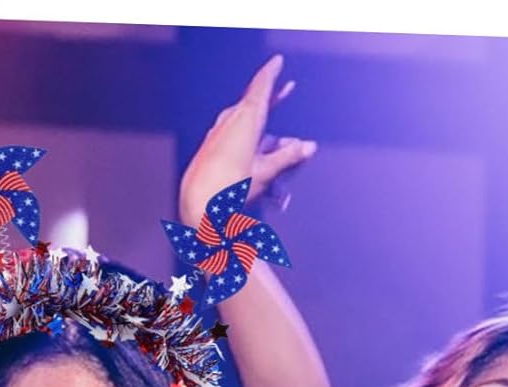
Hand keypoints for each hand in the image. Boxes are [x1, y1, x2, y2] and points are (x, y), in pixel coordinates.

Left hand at [179, 54, 315, 223]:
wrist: (198, 204)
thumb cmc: (230, 187)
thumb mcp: (265, 172)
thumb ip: (288, 157)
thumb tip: (309, 147)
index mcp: (246, 118)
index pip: (261, 87)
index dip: (271, 73)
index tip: (278, 61)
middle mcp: (230, 121)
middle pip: (255, 104)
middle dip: (272, 101)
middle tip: (286, 90)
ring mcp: (218, 133)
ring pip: (246, 123)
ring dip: (264, 129)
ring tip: (282, 144)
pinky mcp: (210, 148)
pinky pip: (234, 136)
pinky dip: (248, 140)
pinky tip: (255, 153)